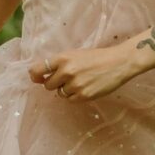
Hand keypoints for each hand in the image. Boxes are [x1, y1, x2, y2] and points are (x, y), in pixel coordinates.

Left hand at [29, 41, 143, 102]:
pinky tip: (85, 87)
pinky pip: (70, 100)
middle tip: (66, 79)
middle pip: (48, 85)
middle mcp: (66, 71)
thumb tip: (42, 76)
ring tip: (80, 82)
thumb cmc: (97, 57)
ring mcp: (75, 85)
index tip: (38, 78)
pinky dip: (75, 96)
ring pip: (60, 94)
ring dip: (66, 90)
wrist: (118, 62)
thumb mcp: (75, 55)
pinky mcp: (83, 95)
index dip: (35, 76)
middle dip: (54, 84)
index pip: (38, 69)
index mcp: (63, 58)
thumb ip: (60, 64)